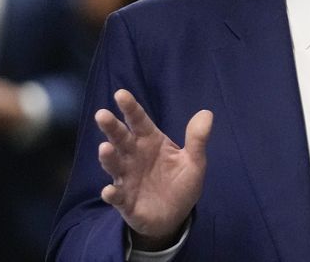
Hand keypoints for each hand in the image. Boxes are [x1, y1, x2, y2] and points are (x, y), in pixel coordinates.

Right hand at [96, 89, 212, 250]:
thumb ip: (197, 139)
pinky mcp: (125, 201)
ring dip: (108, 157)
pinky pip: (116, 196)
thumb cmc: (180, 182)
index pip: (139, 121)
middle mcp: (134, 156)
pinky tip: (109, 192)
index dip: (130, 108)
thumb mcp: (194, 161)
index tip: (121, 94)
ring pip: (114, 164)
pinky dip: (112, 194)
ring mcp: (127, 178)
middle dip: (111, 127)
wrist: (175, 216)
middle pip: (120, 138)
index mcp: (150, 141)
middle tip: (102, 114)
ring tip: (104, 148)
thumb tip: (206, 113)